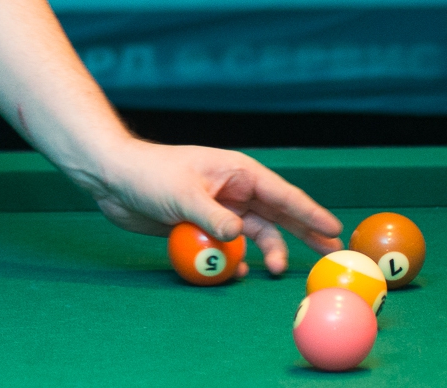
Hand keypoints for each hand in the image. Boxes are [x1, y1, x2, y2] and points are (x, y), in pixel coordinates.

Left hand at [73, 140, 341, 275]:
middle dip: (304, 234)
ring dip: (266, 252)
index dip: (310, 213)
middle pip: (278, 215)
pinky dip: (235, 261)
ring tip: (273, 271)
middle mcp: (233, 190)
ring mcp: (219, 209)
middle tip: (330, 254)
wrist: (112, 178)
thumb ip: (213, 218)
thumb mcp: (183, 195)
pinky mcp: (203, 227)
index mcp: (236, 172)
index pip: (282, 194)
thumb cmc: (148, 174)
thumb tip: (240, 238)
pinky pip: (229, 248)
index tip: (334, 230)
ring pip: (255, 234)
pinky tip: (238, 274)